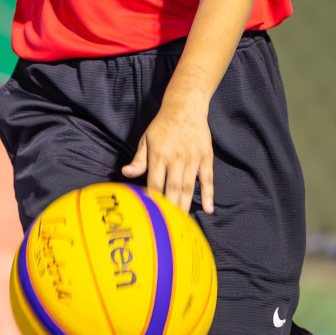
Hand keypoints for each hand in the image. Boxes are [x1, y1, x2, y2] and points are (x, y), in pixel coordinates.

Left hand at [122, 99, 213, 213]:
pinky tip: (208, 209)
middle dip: (170, 208)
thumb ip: (139, 159)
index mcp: (159, 154)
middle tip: (169, 227)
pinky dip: (209, 194)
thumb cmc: (162, 126)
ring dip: (186, 205)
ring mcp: (192, 158)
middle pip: (173, 188)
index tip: (151, 214)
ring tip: (183, 223)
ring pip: (189, 186)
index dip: (153, 198)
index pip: (154, 182)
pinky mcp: (206, 157)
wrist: (185, 107)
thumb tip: (126, 173)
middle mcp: (176, 157)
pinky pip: (207, 179)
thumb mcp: (146, 139)